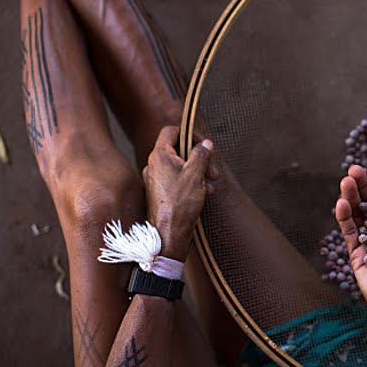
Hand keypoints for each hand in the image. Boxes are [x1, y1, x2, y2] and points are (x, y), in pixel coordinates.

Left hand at [143, 126, 216, 260]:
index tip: (203, 145)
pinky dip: (191, 183)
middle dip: (199, 158)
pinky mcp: (160, 192)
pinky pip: (177, 180)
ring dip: (198, 172)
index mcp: (159, 156)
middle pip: (178, 150)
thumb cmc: (180, 204)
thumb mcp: (196, 175)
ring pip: (180, 166)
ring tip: (209, 185)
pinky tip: (202, 194)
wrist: (168, 234)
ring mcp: (155, 179)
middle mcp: (153, 165)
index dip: (188, 133)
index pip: (171, 131)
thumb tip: (206, 143)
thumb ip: (201, 155)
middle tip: (213, 171)